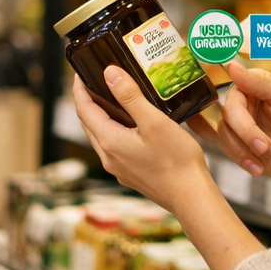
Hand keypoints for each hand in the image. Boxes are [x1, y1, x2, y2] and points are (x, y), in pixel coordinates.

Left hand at [72, 67, 211, 211]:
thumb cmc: (177, 160)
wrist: (191, 197)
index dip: (79, 88)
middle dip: (88, 100)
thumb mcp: (154, 121)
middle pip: (88, 123)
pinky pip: (112, 146)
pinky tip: (129, 124)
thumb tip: (110, 73)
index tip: (79, 73)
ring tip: (112, 97)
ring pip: (99, 135)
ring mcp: (117, 168)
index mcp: (110, 141)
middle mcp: (108, 157)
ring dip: (100, 115)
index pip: (83, 109)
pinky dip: (112, 129)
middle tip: (95, 80)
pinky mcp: (128, 174)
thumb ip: (130, 96)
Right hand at [189, 61, 270, 192]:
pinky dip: (241, 160)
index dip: (238, 107)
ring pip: (223, 133)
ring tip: (268, 156)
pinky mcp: (239, 146)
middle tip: (266, 148)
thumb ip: (259, 82)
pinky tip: (257, 167)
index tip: (248, 117)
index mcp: (252, 85)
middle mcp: (243, 104)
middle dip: (246, 133)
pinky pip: (226, 150)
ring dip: (243, 149)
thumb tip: (232, 66)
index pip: (234, 91)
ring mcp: (240, 126)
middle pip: (227, 114)